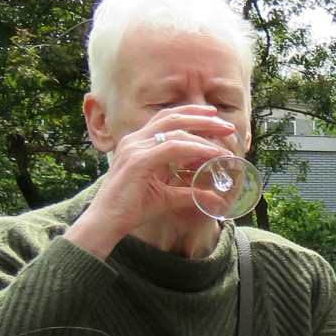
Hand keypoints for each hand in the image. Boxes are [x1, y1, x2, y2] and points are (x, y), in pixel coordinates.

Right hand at [66, 108, 240, 259]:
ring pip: (175, 130)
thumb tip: (216, 200)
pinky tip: (212, 154)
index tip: (214, 116)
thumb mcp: (167, 197)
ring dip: (203, 133)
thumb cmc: (133, 208)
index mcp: (140, 143)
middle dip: (203, 118)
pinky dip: (195, 148)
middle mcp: (136, 140)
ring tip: (225, 141)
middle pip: (173, 117)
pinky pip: (172, 147)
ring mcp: (136, 148)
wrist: (108, 221)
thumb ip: (190, 193)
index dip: (191, 114)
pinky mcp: (138, 161)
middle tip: (226, 125)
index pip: (168, 118)